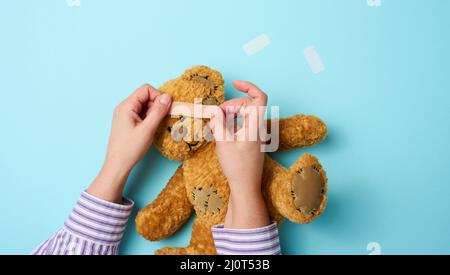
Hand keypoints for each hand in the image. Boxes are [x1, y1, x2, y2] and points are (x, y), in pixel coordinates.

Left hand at [87, 84, 171, 202]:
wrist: (117, 164)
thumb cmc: (130, 148)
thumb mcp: (148, 129)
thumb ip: (158, 111)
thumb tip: (168, 96)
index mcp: (126, 106)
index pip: (146, 89)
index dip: (158, 96)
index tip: (166, 108)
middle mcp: (124, 107)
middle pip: (145, 96)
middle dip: (157, 105)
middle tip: (163, 119)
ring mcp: (124, 115)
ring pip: (144, 106)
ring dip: (154, 112)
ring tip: (156, 126)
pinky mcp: (127, 122)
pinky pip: (141, 114)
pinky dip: (149, 118)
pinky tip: (151, 128)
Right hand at [210, 80, 269, 228]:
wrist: (246, 187)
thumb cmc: (237, 166)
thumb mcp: (223, 141)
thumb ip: (218, 122)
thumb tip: (213, 109)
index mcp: (255, 124)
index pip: (259, 97)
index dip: (248, 87)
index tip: (234, 84)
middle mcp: (259, 128)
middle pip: (247, 105)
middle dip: (231, 105)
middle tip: (216, 114)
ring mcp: (257, 135)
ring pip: (244, 115)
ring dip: (230, 115)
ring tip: (216, 124)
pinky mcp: (252, 142)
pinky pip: (243, 125)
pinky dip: (232, 124)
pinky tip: (221, 131)